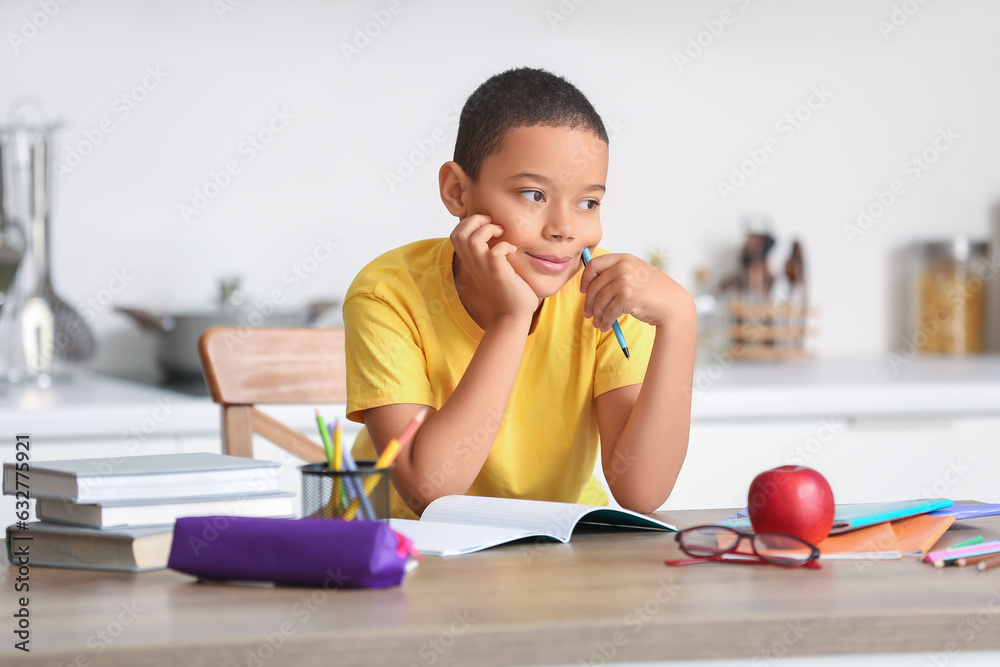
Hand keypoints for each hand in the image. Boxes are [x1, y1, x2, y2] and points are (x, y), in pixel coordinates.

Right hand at [450, 214, 538, 324]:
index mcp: (471, 262)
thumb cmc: (507, 292)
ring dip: (489, 229)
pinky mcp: (498, 273)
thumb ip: (489, 255)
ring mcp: (484, 268)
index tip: (486, 224)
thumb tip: (497, 238)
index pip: (455, 235)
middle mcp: (473, 264)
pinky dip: (506, 245)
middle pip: (459, 233)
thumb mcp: (492, 270)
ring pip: (473, 239)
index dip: (468, 223)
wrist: (513, 315)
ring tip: (502, 234)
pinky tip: (513, 250)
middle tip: (493, 224)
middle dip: (476, 220)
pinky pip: (496, 251)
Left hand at [579, 252, 694, 329]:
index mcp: (624, 258)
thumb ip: (618, 272)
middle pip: (594, 285)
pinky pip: (608, 312)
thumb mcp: (637, 272)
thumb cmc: (655, 291)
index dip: (585, 279)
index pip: (595, 264)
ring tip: (597, 323)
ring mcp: (624, 282)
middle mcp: (623, 267)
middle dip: (588, 302)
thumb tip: (592, 282)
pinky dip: (604, 321)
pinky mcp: (626, 298)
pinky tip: (605, 326)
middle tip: (587, 313)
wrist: (673, 305)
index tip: (583, 290)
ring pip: (600, 300)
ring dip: (596, 315)